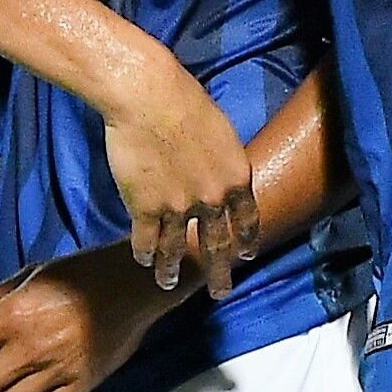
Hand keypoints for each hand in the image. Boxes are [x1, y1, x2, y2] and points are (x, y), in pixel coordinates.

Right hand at [105, 60, 256, 294]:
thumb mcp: (219, 130)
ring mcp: (179, 208)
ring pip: (176, 249)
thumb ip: (219, 158)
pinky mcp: (147, 208)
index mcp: (235, 177)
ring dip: (172, 269)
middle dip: (219, 272)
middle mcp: (212, 200)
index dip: (245, 239)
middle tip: (221, 292)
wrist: (149, 99)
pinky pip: (146, 240)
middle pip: (218, 244)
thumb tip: (214, 168)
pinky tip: (144, 260)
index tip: (244, 255)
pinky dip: (145, 252)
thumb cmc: (184, 99)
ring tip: (168, 283)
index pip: (246, 218)